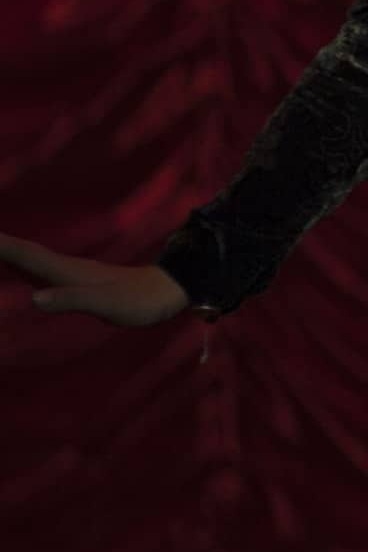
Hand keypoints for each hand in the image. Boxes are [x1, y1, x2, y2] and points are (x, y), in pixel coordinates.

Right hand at [0, 234, 188, 326]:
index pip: (25, 255)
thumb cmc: (139, 302)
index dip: (0, 246)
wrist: (168, 292)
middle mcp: (65, 266)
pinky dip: (23, 263)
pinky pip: (41, 269)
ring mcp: (72, 272)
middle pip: (23, 252)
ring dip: (8, 251)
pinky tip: (20, 268)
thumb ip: (72, 300)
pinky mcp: (79, 280)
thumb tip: (34, 299)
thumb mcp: (107, 305)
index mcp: (66, 270)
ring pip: (31, 258)